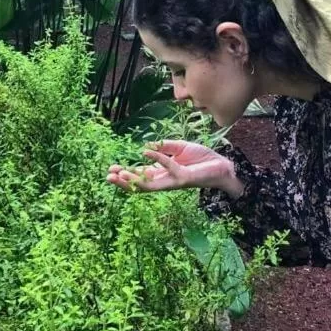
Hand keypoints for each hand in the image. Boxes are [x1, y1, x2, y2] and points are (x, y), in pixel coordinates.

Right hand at [106, 140, 239, 194]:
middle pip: (141, 184)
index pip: (141, 176)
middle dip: (124, 181)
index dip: (126, 174)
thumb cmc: (201, 158)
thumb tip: (147, 146)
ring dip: (134, 179)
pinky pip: (168, 167)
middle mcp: (166, 179)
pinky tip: (147, 152)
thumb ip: (165, 147)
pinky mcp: (183, 177)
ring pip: (150, 184)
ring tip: (120, 174)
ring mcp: (173, 180)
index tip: (112, 170)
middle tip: (108, 177)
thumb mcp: (180, 148)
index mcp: (163, 172)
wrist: (222, 165)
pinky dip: (157, 159)